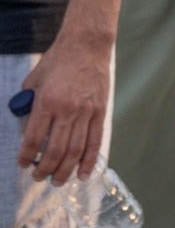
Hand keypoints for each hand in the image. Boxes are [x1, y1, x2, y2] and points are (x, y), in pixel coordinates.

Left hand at [15, 32, 111, 184]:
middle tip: (39, 178)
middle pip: (55, 150)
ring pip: (75, 149)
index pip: (33, 138)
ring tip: (58, 181)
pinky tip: (83, 173)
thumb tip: (29, 126)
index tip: (22, 165)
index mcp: (47, 102)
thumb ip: (29, 104)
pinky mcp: (100, 111)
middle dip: (45, 169)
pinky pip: (95, 140)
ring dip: (66, 169)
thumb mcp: (34, 81)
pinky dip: (89, 159)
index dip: (26, 156)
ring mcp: (86, 112)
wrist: (87, 46)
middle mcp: (67, 110)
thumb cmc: (57, 61)